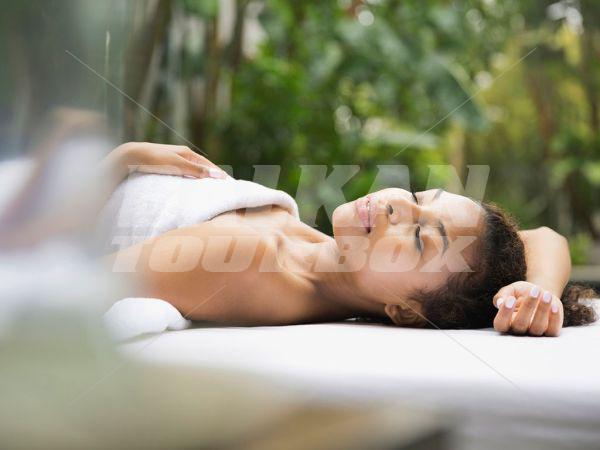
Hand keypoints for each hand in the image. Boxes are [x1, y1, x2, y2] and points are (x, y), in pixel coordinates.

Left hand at [110, 142, 229, 178]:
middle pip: (202, 167)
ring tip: (210, 190)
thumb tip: (217, 175)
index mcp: (187, 153)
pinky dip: (191, 179)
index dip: (218, 173)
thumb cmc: (153, 159)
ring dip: (201, 179)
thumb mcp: (177, 165)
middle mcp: (182, 155)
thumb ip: (196, 170)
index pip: (208, 164)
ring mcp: (174, 160)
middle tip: (223, 188)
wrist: (130, 157)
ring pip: (192, 171)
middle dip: (212, 176)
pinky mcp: (166, 166)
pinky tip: (191, 186)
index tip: (229, 183)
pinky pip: (183, 173)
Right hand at [492, 281, 563, 335]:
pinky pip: (552, 330)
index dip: (504, 314)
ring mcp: (535, 333)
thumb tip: (500, 303)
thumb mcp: (510, 290)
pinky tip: (554, 306)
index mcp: (505, 322)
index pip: (500, 324)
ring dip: (542, 310)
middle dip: (528, 307)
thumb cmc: (521, 293)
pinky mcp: (550, 332)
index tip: (510, 299)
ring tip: (546, 294)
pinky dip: (554, 319)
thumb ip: (503, 295)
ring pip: (537, 328)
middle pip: (520, 325)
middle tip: (534, 290)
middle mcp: (518, 331)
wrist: (541, 294)